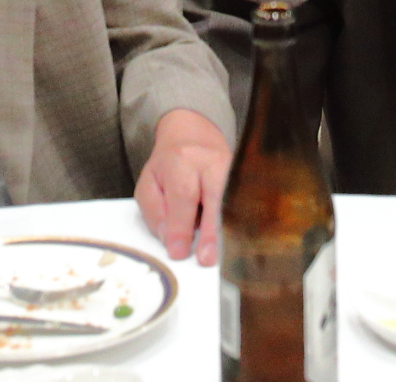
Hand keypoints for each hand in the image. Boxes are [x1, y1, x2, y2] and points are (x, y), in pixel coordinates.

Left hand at [134, 109, 231, 265]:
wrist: (193, 136)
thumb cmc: (170, 166)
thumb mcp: (149, 183)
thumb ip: (155, 212)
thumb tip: (170, 239)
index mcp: (181, 160)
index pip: (182, 195)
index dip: (180, 226)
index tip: (178, 253)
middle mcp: (211, 161)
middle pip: (215, 195)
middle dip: (211, 230)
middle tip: (206, 258)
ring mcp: (234, 168)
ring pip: (234, 199)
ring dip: (229, 229)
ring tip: (225, 255)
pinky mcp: (245, 176)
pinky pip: (244, 202)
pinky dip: (240, 224)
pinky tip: (237, 242)